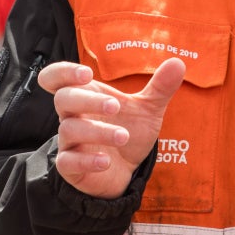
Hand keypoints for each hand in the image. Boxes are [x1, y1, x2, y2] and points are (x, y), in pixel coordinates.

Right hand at [38, 57, 185, 198]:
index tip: (87, 74)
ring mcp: (70, 142)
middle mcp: (72, 116)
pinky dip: (86, 160)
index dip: (64, 72)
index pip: (56, 78)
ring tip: (123, 136)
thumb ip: (160, 87)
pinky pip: (68, 162)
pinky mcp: (71, 167)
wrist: (126, 172)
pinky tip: (106, 162)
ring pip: (68, 130)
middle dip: (89, 100)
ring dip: (96, 131)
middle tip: (115, 105)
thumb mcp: (147, 110)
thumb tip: (178, 62)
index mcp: (86, 95)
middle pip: (64, 99)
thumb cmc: (128, 132)